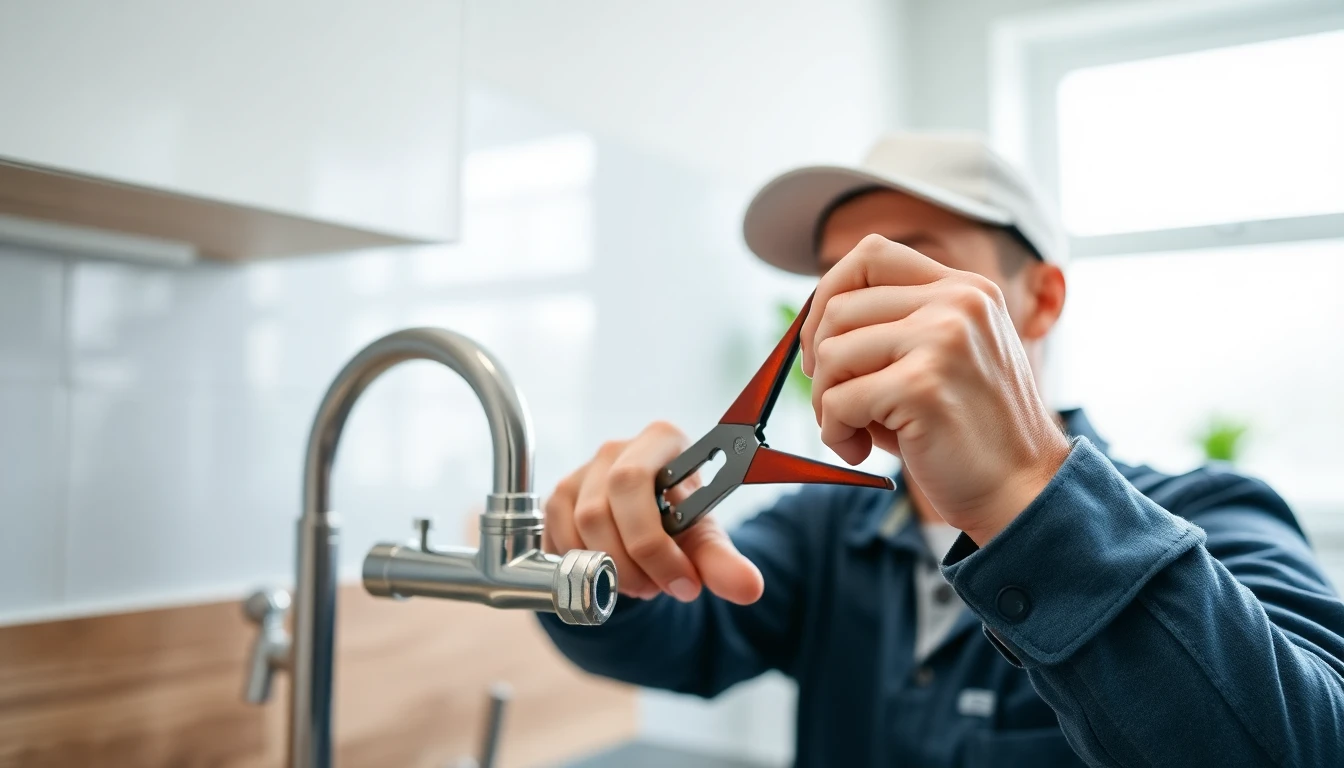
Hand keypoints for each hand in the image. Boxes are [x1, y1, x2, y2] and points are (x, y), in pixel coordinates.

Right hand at [542, 421, 764, 603]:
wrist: (649, 530)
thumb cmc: (680, 524)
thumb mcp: (705, 543)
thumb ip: (724, 563)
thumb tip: (749, 587)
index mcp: (660, 441)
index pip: (634, 482)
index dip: (653, 543)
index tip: (684, 582)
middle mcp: (616, 449)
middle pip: (601, 509)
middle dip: (629, 562)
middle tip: (657, 589)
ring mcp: (581, 472)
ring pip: (578, 529)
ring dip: (608, 570)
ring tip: (640, 583)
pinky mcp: (556, 499)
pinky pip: (558, 541)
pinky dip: (584, 569)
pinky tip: (611, 574)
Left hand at [800, 234, 1070, 544]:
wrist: (1022, 490)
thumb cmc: (969, 433)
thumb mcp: (941, 359)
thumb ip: (892, 329)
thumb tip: (811, 324)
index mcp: (965, 289)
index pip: (871, 255)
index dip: (827, 295)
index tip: (821, 345)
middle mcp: (958, 303)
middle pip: (839, 308)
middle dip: (819, 363)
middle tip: (834, 404)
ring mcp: (943, 340)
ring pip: (831, 353)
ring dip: (824, 401)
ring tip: (852, 431)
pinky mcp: (923, 387)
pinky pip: (838, 401)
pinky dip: (833, 432)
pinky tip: (858, 450)